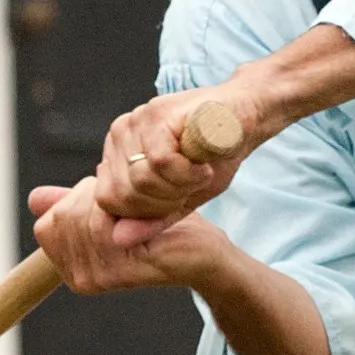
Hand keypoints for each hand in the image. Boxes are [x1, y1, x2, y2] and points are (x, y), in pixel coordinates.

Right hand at [28, 178, 232, 293]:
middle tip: (124, 197)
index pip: (46, 225)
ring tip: (133, 204)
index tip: (105, 198)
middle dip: (90, 196)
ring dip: (108, 199)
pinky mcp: (121, 271)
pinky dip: (121, 207)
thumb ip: (73, 207)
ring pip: (81, 219)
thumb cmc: (161, 229)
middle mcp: (81, 279)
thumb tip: (34, 198)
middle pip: (60, 219)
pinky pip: (102, 225)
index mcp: (72, 269)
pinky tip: (140, 211)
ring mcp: (100, 278)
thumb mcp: (111, 212)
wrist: (204, 252)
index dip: (74, 200)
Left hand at [94, 83, 270, 244]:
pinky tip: (203, 166)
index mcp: (119, 155)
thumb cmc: (214, 156)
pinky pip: (160, 162)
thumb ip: (152, 218)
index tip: (179, 197)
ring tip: (198, 172)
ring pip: (140, 180)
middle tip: (191, 185)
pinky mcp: (157, 115)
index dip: (146, 212)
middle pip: (121, 194)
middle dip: (163, 202)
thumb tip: (119, 239)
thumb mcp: (183, 197)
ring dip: (179, 187)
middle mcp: (120, 136)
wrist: (245, 117)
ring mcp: (135, 122)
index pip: (109, 201)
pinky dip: (188, 174)